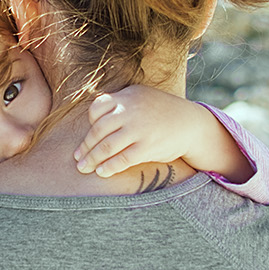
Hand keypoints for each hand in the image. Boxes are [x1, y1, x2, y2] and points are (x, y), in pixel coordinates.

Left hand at [74, 85, 214, 177]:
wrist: (191, 124)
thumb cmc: (162, 112)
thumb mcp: (141, 97)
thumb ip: (120, 103)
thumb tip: (94, 116)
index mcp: (127, 97)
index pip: (97, 107)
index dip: (89, 121)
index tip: (89, 134)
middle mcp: (131, 111)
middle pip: (98, 129)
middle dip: (85, 146)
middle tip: (77, 158)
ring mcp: (139, 129)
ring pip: (107, 146)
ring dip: (92, 159)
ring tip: (84, 168)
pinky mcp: (147, 147)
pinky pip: (122, 159)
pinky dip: (109, 167)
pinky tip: (102, 172)